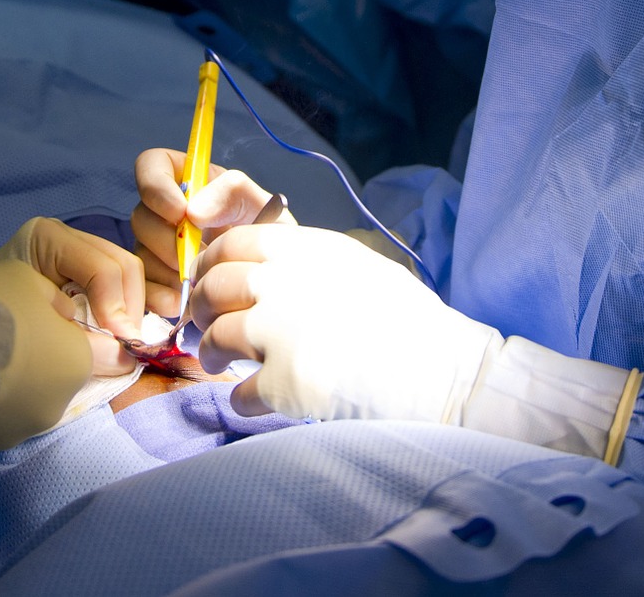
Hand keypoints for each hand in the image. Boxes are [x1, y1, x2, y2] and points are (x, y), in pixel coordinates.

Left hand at [0, 217, 142, 375]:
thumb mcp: (34, 324)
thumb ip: (77, 338)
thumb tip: (125, 358)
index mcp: (47, 238)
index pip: (101, 268)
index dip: (116, 308)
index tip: (120, 345)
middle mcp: (67, 238)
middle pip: (122, 265)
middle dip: (130, 308)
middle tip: (129, 346)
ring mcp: (79, 252)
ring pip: (128, 274)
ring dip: (137, 309)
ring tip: (133, 340)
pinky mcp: (87, 273)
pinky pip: (122, 285)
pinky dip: (135, 307)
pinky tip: (146, 324)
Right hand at [132, 148, 294, 316]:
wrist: (268, 278)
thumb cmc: (266, 234)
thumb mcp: (260, 205)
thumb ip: (232, 192)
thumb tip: (193, 211)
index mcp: (188, 179)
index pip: (151, 165)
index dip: (156, 187)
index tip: (180, 212)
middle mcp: (165, 211)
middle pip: (141, 216)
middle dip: (167, 240)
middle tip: (198, 257)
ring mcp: (157, 246)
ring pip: (140, 253)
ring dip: (166, 271)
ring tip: (199, 283)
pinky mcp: (156, 279)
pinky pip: (142, 286)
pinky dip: (158, 296)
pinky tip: (180, 304)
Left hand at [190, 223, 499, 421]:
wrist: (443, 372)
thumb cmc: (409, 321)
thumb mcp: (357, 267)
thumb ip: (307, 263)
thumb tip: (261, 270)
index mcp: (305, 251)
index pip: (232, 243)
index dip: (210, 262)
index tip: (207, 279)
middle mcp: (285, 284)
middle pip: (214, 288)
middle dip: (200, 307)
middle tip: (202, 324)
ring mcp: (281, 334)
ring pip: (216, 337)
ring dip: (210, 351)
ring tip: (218, 361)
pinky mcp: (285, 384)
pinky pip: (239, 392)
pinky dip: (241, 398)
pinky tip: (252, 400)